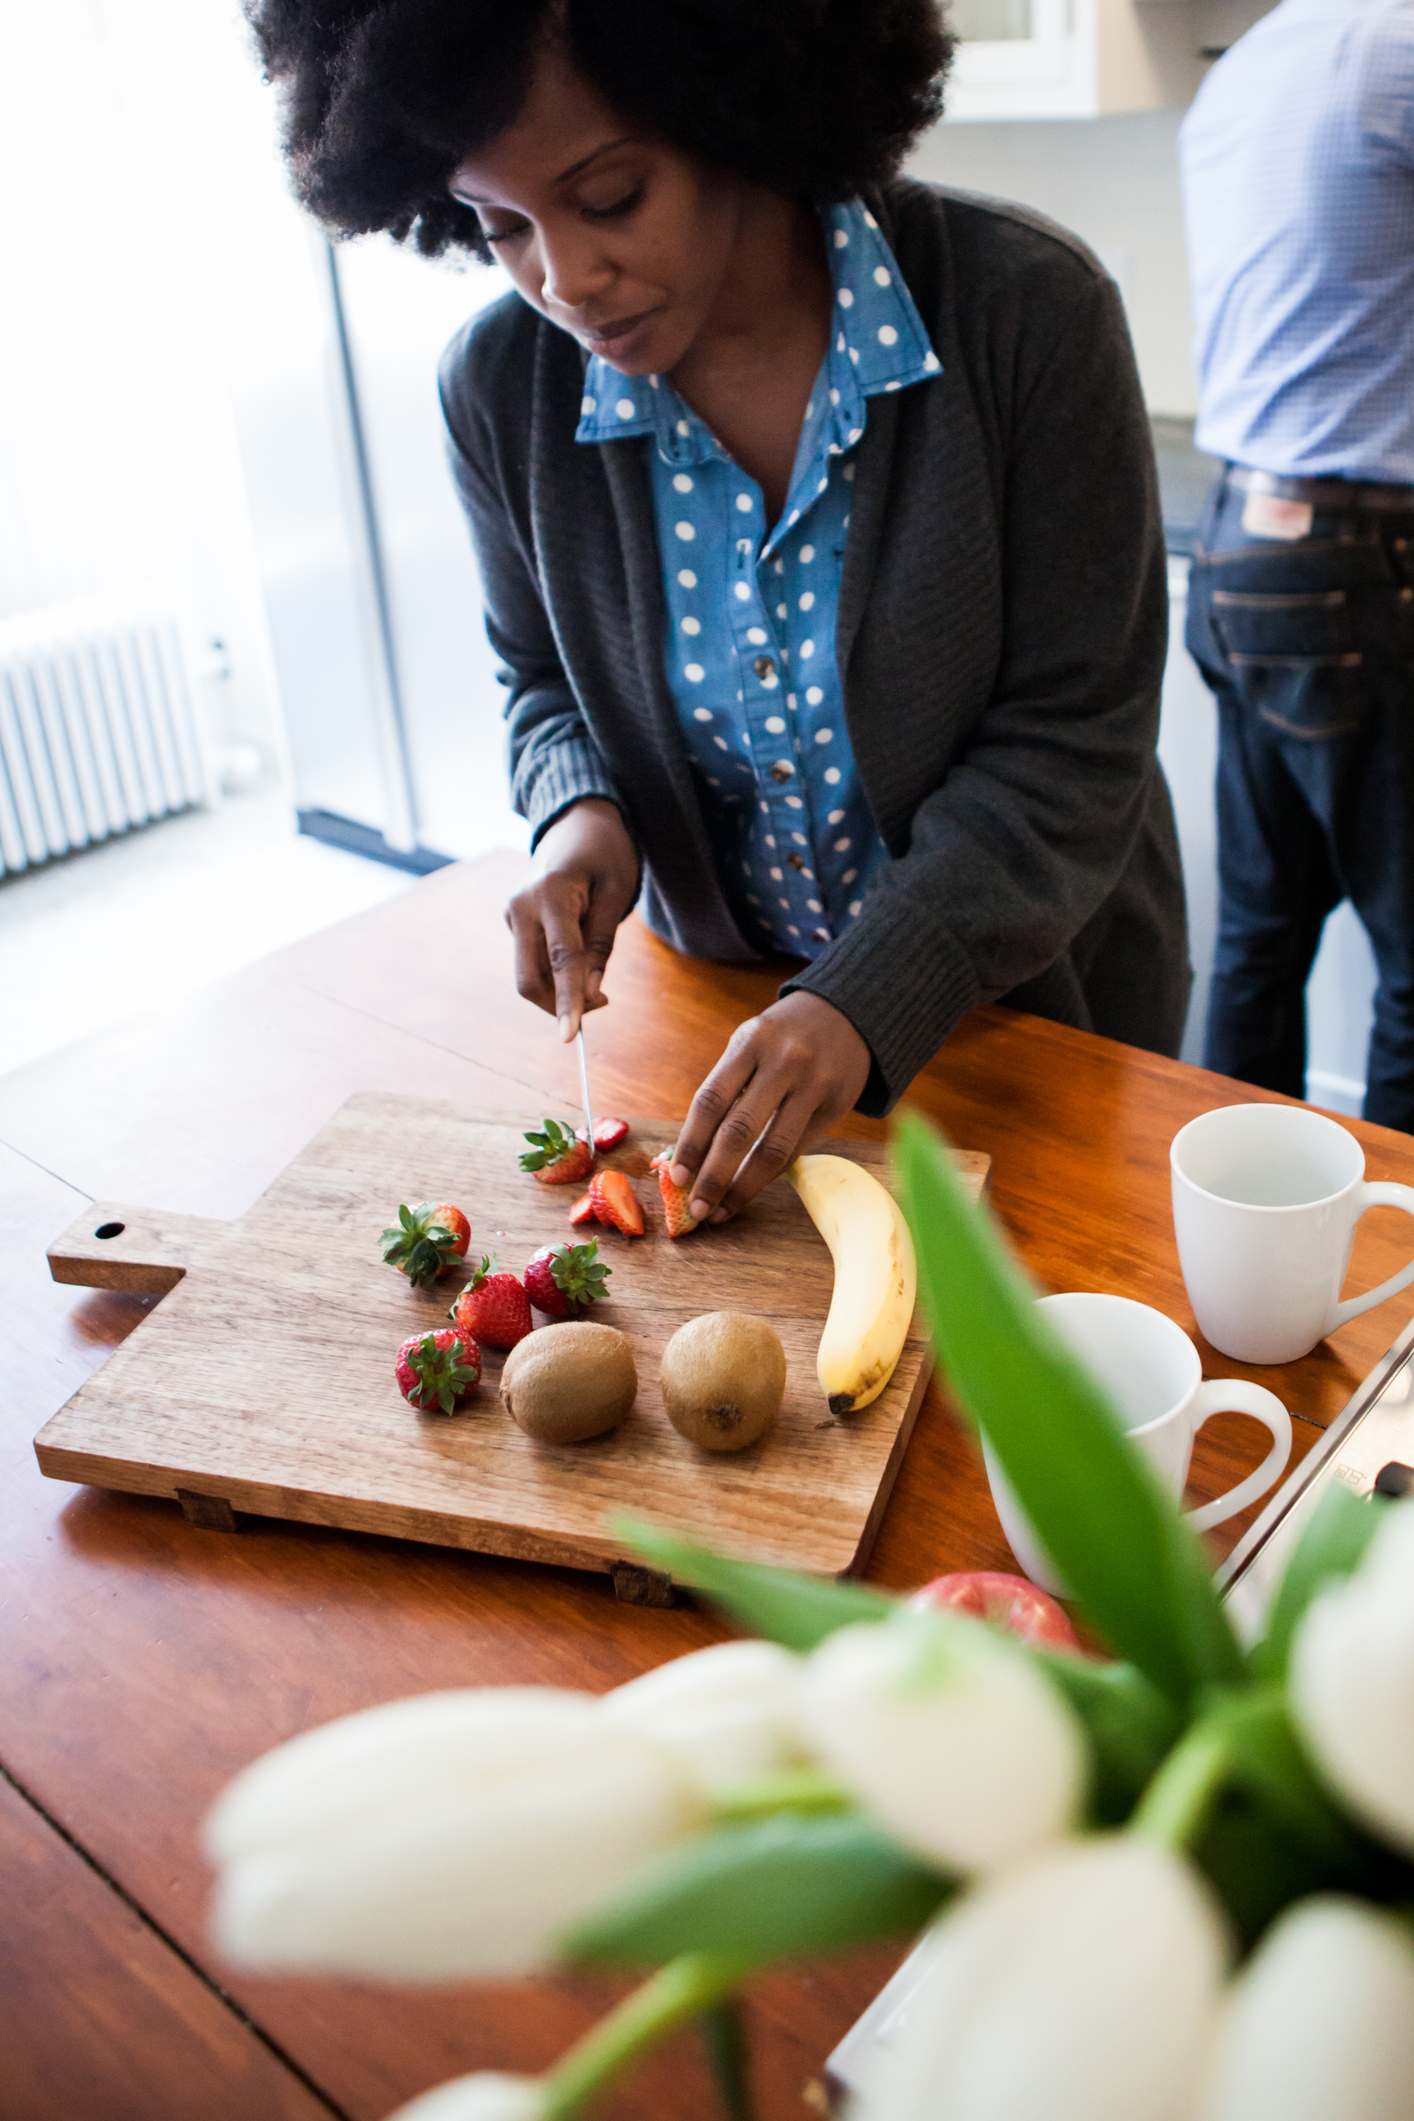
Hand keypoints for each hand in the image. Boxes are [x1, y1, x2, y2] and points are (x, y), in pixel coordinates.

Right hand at [505, 799, 638, 1040]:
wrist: (578, 820)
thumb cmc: (606, 853)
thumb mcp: (617, 894)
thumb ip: (601, 946)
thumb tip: (591, 995)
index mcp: (551, 893)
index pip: (560, 960)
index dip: (567, 1002)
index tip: (570, 1038)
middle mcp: (521, 905)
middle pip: (529, 979)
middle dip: (560, 1004)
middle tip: (603, 1002)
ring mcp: (512, 913)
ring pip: (527, 975)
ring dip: (558, 991)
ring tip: (596, 983)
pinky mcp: (512, 920)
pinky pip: (530, 960)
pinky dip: (552, 974)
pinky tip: (577, 957)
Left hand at [669, 992, 871, 1223]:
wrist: (845, 1014)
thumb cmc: (781, 1037)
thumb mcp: (749, 1044)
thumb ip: (726, 1089)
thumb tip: (693, 1153)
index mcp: (749, 1043)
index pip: (711, 1100)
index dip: (691, 1143)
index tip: (677, 1177)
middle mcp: (782, 1062)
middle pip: (739, 1131)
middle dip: (713, 1176)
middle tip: (696, 1208)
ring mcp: (814, 1084)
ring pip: (773, 1149)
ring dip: (743, 1187)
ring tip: (721, 1210)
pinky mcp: (837, 1104)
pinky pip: (798, 1149)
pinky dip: (769, 1175)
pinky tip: (750, 1190)